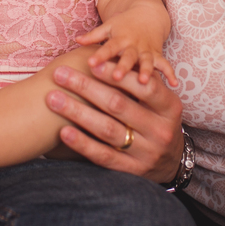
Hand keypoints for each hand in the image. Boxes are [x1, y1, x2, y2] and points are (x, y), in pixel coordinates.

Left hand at [44, 62, 184, 183]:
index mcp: (169, 107)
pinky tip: (63, 132)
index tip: (89, 62)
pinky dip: (82, 143)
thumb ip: (140, 80)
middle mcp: (160, 131)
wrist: (172, 162)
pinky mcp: (132, 171)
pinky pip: (103, 156)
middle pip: (118, 105)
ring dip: (77, 112)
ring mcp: (146, 153)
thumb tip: (106, 53)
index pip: (142, 86)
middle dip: (86, 87)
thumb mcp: (160, 99)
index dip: (115, 73)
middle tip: (60, 74)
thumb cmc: (157, 119)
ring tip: (52, 98)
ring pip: (107, 130)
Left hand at [77, 21, 177, 86]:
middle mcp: (134, 45)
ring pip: (147, 61)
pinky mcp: (158, 55)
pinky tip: (174, 85)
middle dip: (123, 66)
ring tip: (143, 81)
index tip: (91, 63)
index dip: (101, 55)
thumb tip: (76, 40)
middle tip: (117, 77)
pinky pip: (166, 65)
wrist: (147, 14)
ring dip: (146, 71)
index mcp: (120, 39)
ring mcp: (147, 50)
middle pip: (128, 56)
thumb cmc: (123, 24)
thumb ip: (93, 36)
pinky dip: (171, 74)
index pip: (108, 47)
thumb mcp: (108, 26)